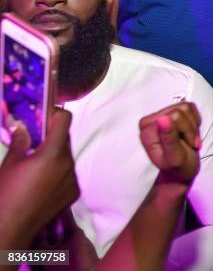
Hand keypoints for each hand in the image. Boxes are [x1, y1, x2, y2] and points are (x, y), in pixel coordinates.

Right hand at [0, 109, 78, 248]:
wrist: (9, 230)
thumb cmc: (5, 194)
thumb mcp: (10, 163)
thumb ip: (21, 140)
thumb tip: (22, 124)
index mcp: (53, 153)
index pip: (65, 120)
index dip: (54, 114)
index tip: (42, 117)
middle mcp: (68, 164)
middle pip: (65, 139)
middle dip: (51, 136)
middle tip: (33, 141)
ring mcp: (73, 179)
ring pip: (67, 157)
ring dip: (55, 155)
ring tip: (35, 166)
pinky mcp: (74, 193)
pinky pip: (68, 174)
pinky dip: (58, 172)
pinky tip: (41, 182)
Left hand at [139, 102, 201, 186]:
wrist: (182, 169)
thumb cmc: (179, 167)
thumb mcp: (175, 158)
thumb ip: (169, 139)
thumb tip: (163, 119)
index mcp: (147, 130)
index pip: (175, 116)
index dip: (187, 131)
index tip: (189, 146)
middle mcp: (151, 120)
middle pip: (181, 110)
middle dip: (190, 129)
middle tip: (191, 144)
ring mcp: (161, 114)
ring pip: (186, 107)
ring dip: (193, 126)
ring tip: (190, 140)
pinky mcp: (171, 111)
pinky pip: (190, 106)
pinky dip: (194, 121)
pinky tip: (190, 133)